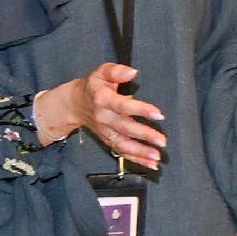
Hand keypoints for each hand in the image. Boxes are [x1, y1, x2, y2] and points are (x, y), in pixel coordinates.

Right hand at [36, 62, 164, 169]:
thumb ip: (116, 71)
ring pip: (123, 144)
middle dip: (144, 136)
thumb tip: (132, 72)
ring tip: (157, 157)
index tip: (158, 114)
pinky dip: (137, 160)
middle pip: (124, 128)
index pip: (122, 106)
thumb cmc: (93, 86)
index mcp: (102, 99)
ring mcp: (105, 131)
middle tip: (162, 141)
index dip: (140, 110)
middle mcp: (103, 118)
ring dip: (141, 153)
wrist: (74, 104)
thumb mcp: (101, 72)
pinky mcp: (108, 140)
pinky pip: (122, 152)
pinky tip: (151, 164)